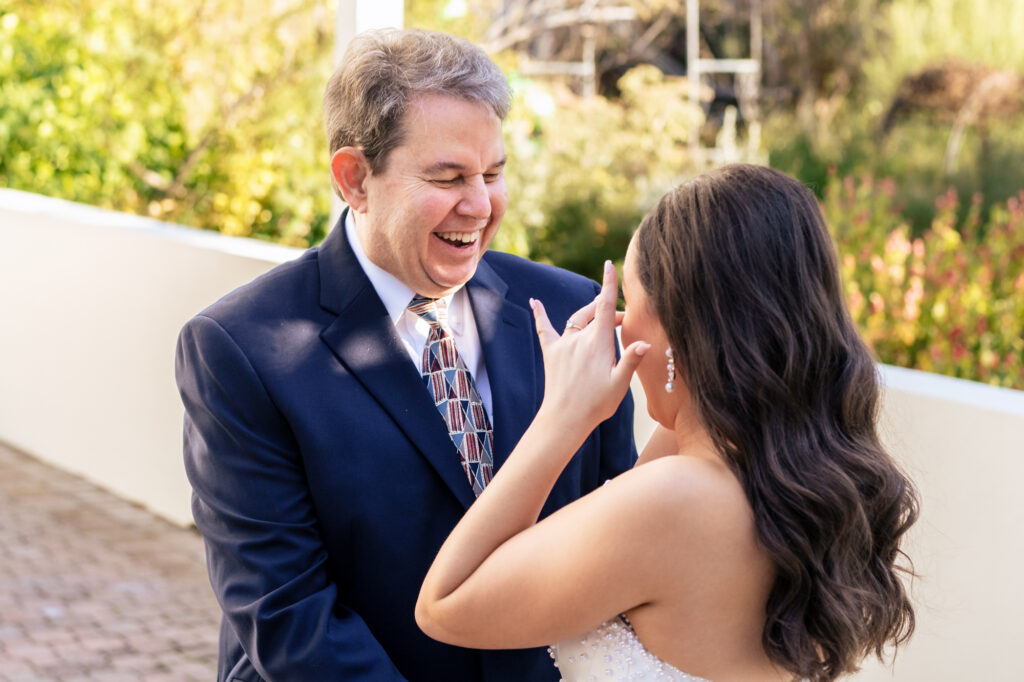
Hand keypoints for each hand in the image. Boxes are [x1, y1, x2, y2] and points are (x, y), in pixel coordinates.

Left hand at [530, 260, 649, 431]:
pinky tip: (533, 301)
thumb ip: (631, 361)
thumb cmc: (596, 404)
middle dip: (608, 310)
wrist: (565, 418)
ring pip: (576, 319)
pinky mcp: (551, 353)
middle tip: (622, 320)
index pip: (605, 306)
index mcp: (598, 343)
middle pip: (594, 313)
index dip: (609, 284)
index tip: (611, 264)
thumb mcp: (619, 384)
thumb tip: (645, 343)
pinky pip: (545, 329)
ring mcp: (563, 344)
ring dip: (589, 313)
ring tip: (601, 316)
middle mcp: (579, 338)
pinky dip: (540, 314)